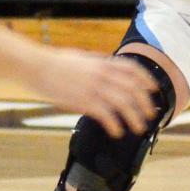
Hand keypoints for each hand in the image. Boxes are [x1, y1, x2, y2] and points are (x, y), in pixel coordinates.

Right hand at [29, 49, 157, 137]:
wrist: (36, 66)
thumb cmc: (56, 62)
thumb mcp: (83, 58)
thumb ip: (99, 64)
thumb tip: (111, 69)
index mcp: (104, 63)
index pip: (134, 70)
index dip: (146, 80)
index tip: (153, 90)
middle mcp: (103, 74)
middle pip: (134, 89)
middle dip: (145, 103)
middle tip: (150, 115)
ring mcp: (94, 88)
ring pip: (124, 104)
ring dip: (135, 117)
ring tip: (139, 128)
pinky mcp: (83, 101)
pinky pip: (106, 115)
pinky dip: (115, 125)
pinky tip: (117, 132)